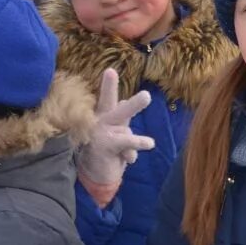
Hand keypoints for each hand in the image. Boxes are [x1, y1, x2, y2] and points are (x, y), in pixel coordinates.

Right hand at [75, 68, 153, 191]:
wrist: (95, 174)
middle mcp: (100, 121)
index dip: (108, 85)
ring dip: (133, 105)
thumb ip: (124, 124)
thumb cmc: (109, 150)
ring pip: (121, 117)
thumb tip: (128, 103)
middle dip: (109, 87)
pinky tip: (150, 143)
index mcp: (103, 116)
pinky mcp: (106, 146)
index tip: (110, 70)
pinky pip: (127, 142)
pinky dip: (139, 142)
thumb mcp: (118, 135)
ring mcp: (101, 132)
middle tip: (121, 74)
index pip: (107, 98)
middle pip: (107, 101)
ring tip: (146, 96)